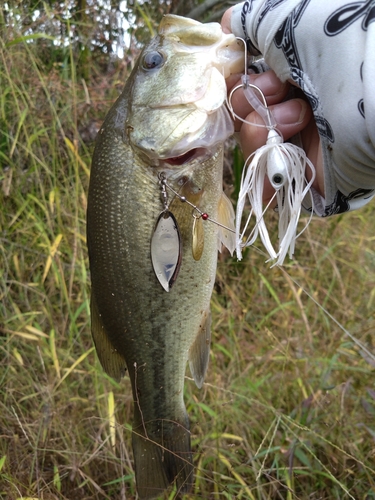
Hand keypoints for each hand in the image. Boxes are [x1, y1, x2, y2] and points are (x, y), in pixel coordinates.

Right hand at [222, 9, 323, 201]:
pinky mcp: (297, 174)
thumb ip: (256, 22)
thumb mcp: (295, 22)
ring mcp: (297, 140)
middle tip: (279, 89)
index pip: (247, 77)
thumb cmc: (343, 57)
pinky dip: (262, 165)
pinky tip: (282, 152)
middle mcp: (295, 103)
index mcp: (296, 70)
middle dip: (251, 97)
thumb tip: (229, 23)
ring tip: (300, 116)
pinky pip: (259, 176)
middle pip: (242, 109)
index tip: (237, 67)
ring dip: (262, 126)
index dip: (237, 74)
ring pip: (248, 139)